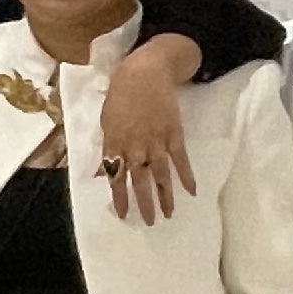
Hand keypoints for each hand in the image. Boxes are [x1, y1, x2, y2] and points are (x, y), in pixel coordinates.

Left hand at [97, 47, 200, 223]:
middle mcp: (135, 145)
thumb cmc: (120, 93)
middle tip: (149, 222)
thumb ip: (106, 147)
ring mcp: (156, 140)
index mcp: (115, 142)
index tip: (123, 215)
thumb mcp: (105, 120)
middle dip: (144, 203)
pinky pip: (181, 159)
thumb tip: (101, 171)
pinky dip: (186, 175)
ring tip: (169, 214)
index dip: (119, 197)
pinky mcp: (174, 133)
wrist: (145, 72)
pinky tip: (191, 191)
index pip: (115, 176)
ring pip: (161, 174)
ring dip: (165, 195)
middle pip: (139, 180)